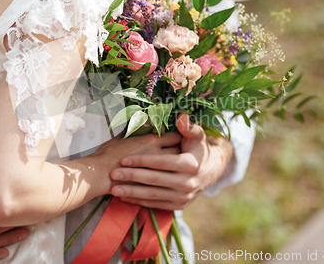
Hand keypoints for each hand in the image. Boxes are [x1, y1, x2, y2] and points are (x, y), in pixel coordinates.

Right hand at [89, 131, 182, 194]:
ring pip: (177, 170)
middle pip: (179, 153)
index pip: (174, 137)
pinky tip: (168, 182)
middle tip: (182, 151)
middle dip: (181, 152)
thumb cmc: (108, 154)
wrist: (99, 174)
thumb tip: (139, 126)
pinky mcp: (154, 186)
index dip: (178, 137)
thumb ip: (135, 132)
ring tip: (177, 167)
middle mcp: (158, 154)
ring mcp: (158, 171)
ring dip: (177, 168)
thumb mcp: (122, 137)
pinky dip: (170, 182)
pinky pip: (168, 183)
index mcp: (151, 140)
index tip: (179, 138)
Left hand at [109, 113, 232, 209]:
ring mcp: (184, 197)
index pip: (161, 162)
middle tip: (113, 174)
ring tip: (114, 189)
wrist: (211, 171)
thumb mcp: (196, 136)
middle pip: (154, 180)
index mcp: (191, 164)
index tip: (123, 159)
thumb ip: (187, 127)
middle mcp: (188, 183)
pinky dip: (140, 201)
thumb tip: (180, 117)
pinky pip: (156, 204)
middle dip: (132, 177)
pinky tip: (125, 197)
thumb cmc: (198, 149)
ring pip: (153, 195)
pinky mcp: (179, 206)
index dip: (141, 160)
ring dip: (132, 193)